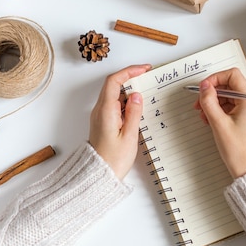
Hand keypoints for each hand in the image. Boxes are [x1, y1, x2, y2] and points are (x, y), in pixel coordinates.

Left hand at [89, 64, 150, 179]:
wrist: (98, 177)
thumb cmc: (113, 160)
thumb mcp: (129, 136)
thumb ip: (134, 113)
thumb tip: (137, 96)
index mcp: (105, 111)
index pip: (114, 81)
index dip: (129, 71)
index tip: (144, 69)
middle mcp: (100, 110)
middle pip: (113, 85)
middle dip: (131, 78)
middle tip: (148, 76)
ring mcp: (100, 116)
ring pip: (114, 95)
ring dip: (130, 91)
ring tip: (146, 93)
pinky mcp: (104, 122)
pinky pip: (115, 105)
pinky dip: (127, 101)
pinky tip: (138, 108)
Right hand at [195, 68, 245, 178]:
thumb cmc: (240, 152)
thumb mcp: (218, 123)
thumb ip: (209, 101)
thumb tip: (205, 87)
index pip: (232, 75)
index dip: (215, 79)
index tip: (203, 88)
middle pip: (231, 86)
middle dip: (213, 93)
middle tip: (200, 104)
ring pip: (232, 97)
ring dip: (216, 103)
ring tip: (205, 117)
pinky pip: (236, 106)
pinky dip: (223, 110)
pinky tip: (213, 120)